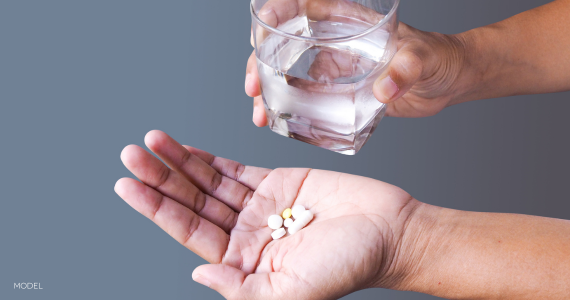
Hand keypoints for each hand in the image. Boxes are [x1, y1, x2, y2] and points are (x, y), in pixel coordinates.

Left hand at [115, 130, 419, 298]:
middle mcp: (246, 234)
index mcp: (244, 262)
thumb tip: (199, 273)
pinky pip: (234, 169)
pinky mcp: (277, 183)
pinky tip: (187, 149)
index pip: (189, 231)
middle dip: (161, 178)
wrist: (389, 231)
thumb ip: (243, 289)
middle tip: (131, 153)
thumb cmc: (350, 265)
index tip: (128, 185)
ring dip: (180, 162)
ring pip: (209, 182)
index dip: (156, 208)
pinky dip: (209, 158)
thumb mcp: (294, 292)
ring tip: (151, 141)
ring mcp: (260, 206)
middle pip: (193, 203)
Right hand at [245, 0, 468, 124]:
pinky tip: (277, 121)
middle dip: (261, 61)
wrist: (449, 82)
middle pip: (285, 42)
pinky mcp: (340, 90)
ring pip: (289, 72)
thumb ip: (407, 69)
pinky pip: (307, 97)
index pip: (305, 7)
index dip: (277, 12)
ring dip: (268, 90)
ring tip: (260, 113)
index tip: (260, 30)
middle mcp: (337, 41)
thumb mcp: (424, 58)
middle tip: (253, 87)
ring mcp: (336, 66)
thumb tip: (384, 89)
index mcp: (351, 21)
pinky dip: (289, 108)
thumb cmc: (440, 57)